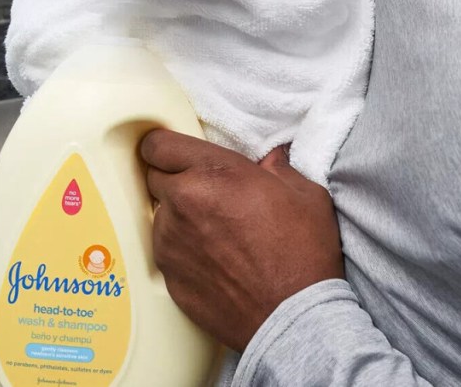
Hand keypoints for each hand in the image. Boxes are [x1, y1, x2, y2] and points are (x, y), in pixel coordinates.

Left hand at [141, 132, 343, 350]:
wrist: (292, 316)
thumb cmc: (303, 253)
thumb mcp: (305, 194)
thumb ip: (279, 168)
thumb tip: (272, 160)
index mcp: (215, 173)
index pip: (158, 144)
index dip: (164, 145)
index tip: (175, 150)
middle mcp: (184, 203)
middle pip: (154, 176)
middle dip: (175, 177)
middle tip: (205, 188)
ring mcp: (171, 242)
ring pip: (160, 213)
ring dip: (179, 213)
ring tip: (215, 228)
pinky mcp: (168, 276)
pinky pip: (166, 248)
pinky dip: (183, 246)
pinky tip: (213, 255)